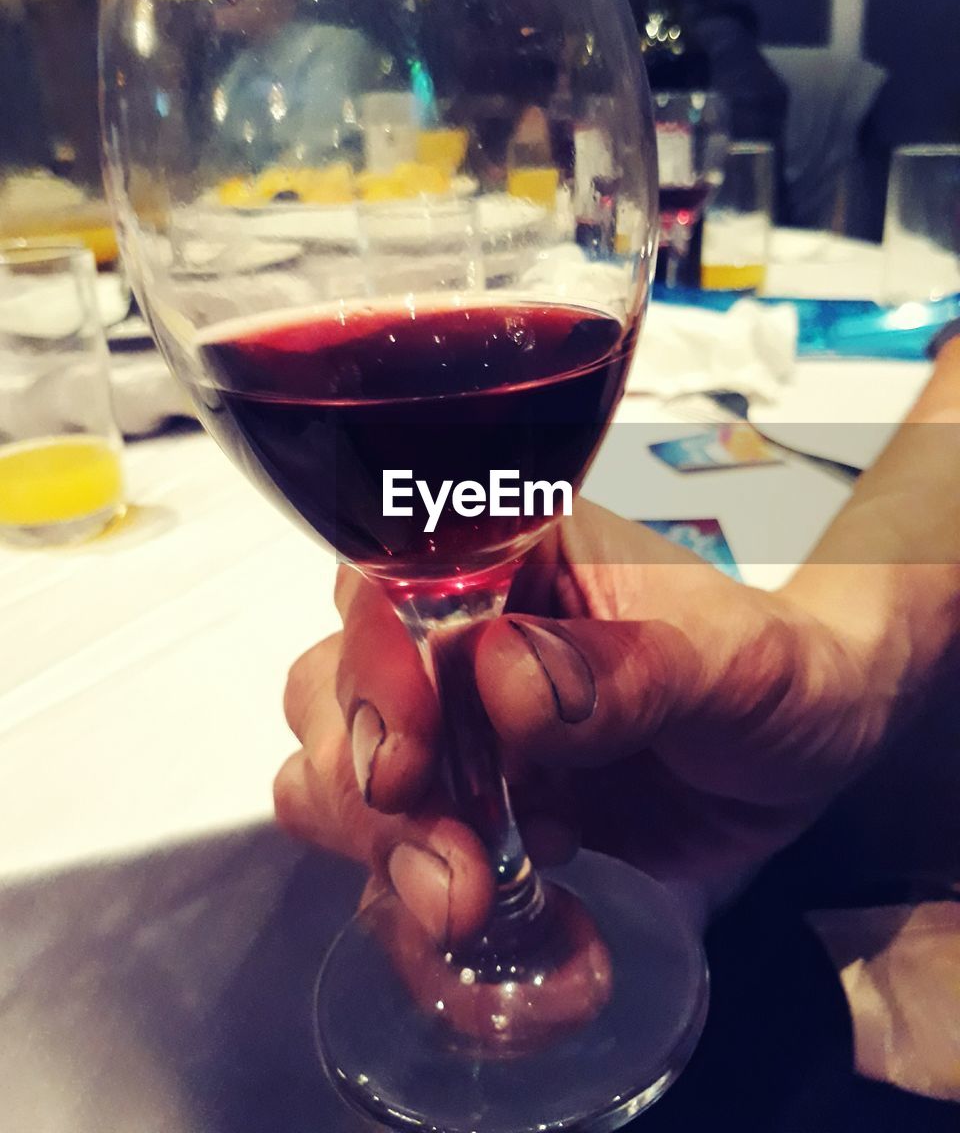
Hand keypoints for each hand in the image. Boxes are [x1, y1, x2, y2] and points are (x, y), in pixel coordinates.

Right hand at [275, 499, 897, 940]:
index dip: (370, 672)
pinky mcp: (468, 817)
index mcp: (503, 560)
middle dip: (372, 801)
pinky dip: (447, 944)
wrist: (803, 750)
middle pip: (333, 702)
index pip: (382, 590)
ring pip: (340, 794)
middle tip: (456, 884)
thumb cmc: (772, 670)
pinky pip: (405, 881)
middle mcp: (454, 639)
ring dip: (394, 871)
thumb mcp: (732, 663)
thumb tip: (503, 681)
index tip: (407, 766)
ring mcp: (452, 732)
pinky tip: (556, 961)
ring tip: (484, 922)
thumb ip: (627, 669)